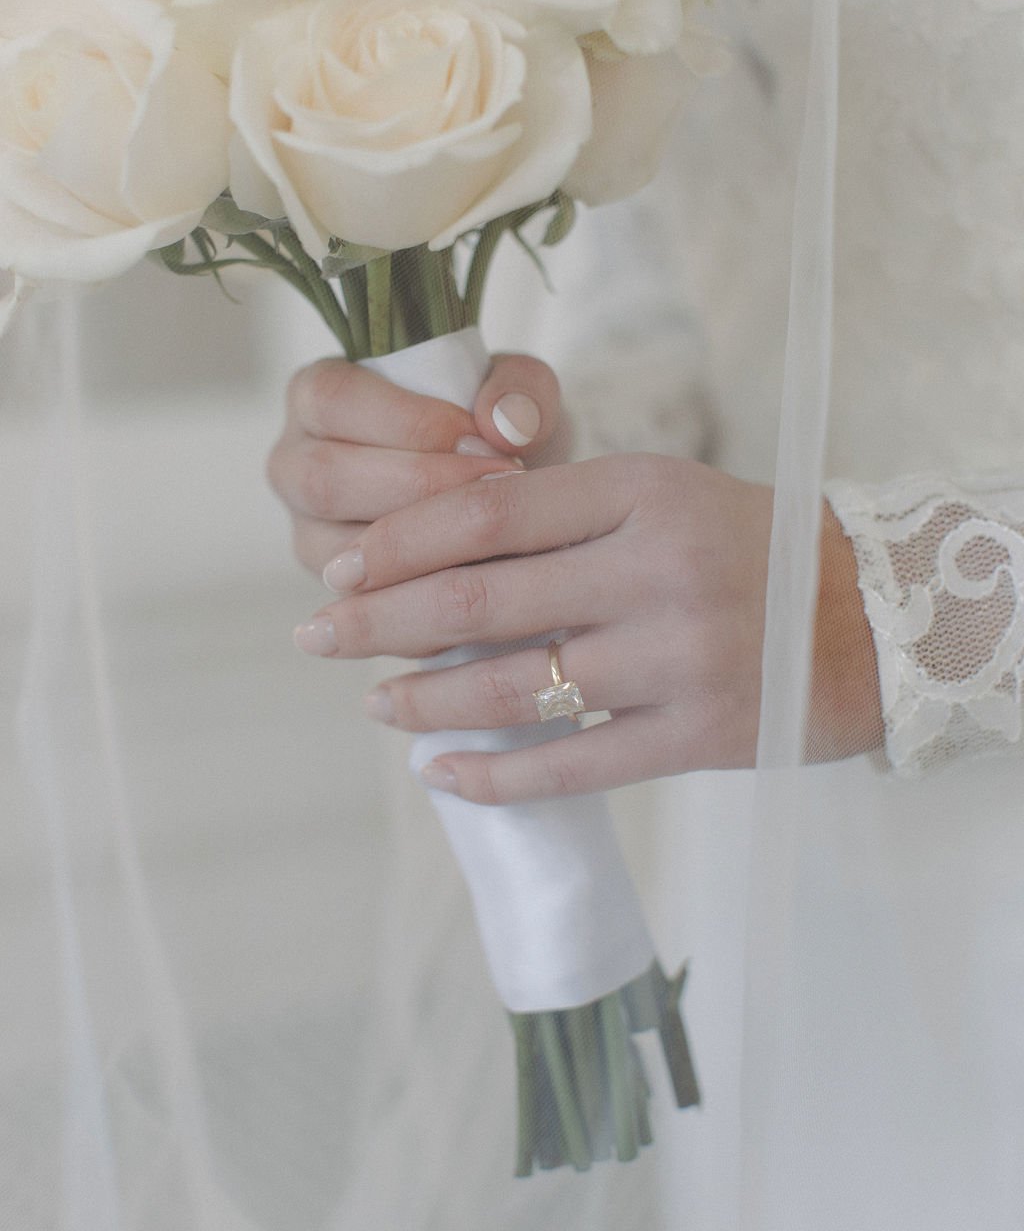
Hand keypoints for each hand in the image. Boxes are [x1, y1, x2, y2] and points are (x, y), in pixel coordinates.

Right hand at [267, 351, 561, 577]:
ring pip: (338, 550)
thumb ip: (519, 391)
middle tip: (495, 488)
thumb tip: (504, 426)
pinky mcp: (339, 592)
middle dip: (416, 485)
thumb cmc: (498, 431)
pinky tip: (482, 581)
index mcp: (318, 397)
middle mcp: (295, 464)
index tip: (479, 439)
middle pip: (324, 478)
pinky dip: (426, 596)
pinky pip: (367, 604)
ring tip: (495, 533)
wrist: (509, 495)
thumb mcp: (519, 392)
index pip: (333, 399)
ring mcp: (310, 532)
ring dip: (421, 546)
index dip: (407, 420)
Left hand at [294, 456, 882, 801]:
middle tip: (315, 635)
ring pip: (515, 689)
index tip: (340, 565)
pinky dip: (494, 777)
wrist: (870, 617)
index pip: (487, 512)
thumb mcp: (659, 496)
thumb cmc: (741, 547)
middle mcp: (656, 569)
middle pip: (480, 601)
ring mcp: (680, 657)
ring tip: (372, 704)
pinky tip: (441, 775)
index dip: (398, 541)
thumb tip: (427, 556)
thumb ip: (560, 517)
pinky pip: (572, 766)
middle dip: (377, 622)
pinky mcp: (700, 736)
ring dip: (424, 703)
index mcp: (640, 491)